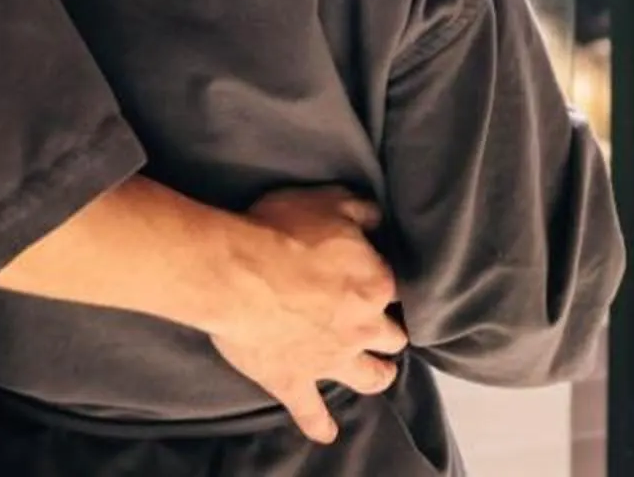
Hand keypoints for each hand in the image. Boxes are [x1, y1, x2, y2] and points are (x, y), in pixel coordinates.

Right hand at [204, 187, 408, 444]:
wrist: (239, 274)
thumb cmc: (282, 231)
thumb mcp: (328, 202)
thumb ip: (361, 210)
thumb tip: (378, 217)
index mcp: (374, 285)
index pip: (394, 288)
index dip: (386, 283)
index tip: (377, 279)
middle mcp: (362, 328)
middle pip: (391, 337)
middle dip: (390, 332)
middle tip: (384, 327)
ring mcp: (329, 359)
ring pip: (369, 376)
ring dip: (377, 376)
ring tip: (381, 375)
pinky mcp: (294, 379)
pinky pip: (311, 411)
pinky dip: (319, 424)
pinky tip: (326, 433)